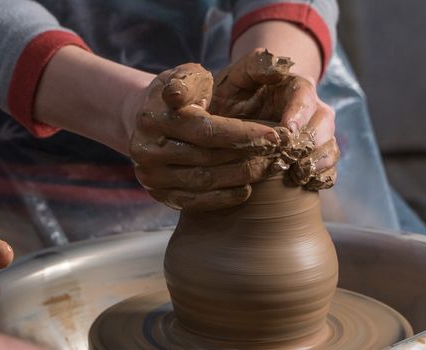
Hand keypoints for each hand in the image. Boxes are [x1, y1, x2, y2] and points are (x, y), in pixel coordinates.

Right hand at [129, 63, 281, 210]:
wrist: (147, 119)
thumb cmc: (181, 93)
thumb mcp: (190, 74)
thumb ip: (202, 75)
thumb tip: (222, 81)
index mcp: (157, 116)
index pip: (208, 130)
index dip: (244, 134)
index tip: (276, 136)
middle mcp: (148, 148)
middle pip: (208, 157)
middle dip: (248, 154)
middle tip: (277, 153)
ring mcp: (151, 175)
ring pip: (204, 181)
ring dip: (241, 176)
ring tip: (266, 167)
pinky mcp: (158, 195)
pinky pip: (196, 202)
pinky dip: (225, 197)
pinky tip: (247, 188)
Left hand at [210, 49, 338, 189]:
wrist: (234, 117)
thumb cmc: (233, 95)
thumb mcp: (237, 76)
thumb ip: (256, 65)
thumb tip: (280, 67)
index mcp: (296, 87)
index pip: (306, 97)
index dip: (299, 115)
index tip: (287, 132)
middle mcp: (313, 110)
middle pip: (324, 124)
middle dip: (309, 143)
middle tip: (289, 158)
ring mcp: (317, 135)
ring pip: (330, 147)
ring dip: (317, 163)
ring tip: (297, 174)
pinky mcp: (315, 157)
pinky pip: (329, 169)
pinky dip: (322, 178)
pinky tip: (306, 185)